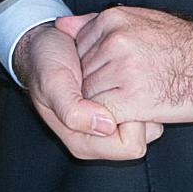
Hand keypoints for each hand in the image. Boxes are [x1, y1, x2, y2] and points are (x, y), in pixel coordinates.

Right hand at [12, 22, 157, 160]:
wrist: (42, 45)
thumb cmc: (44, 64)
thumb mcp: (51, 85)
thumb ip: (72, 111)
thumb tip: (107, 126)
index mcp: (84, 141)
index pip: (131, 145)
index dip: (129, 119)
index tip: (115, 94)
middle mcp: (100, 137)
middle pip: (146, 135)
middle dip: (140, 107)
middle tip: (118, 82)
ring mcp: (110, 122)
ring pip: (150, 118)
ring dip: (140, 94)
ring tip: (117, 75)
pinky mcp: (118, 105)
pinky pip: (147, 103)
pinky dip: (139, 86)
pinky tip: (121, 71)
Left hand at [65, 6, 192, 125]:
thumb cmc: (183, 42)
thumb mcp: (139, 18)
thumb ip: (96, 22)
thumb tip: (61, 26)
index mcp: (113, 19)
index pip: (77, 48)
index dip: (87, 68)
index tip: (105, 76)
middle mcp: (114, 42)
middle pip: (81, 72)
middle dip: (93, 87)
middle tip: (114, 94)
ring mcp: (123, 70)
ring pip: (89, 94)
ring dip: (100, 104)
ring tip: (124, 104)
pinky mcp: (135, 98)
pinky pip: (103, 114)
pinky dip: (108, 120)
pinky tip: (127, 116)